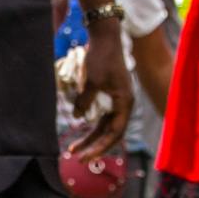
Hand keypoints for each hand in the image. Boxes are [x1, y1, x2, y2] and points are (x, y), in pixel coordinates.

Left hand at [67, 25, 134, 160]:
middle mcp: (124, 105)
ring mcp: (118, 102)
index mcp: (125, 103)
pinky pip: (102, 118)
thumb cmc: (101, 58)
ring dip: (90, 139)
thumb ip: (84, 101)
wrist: (105, 38)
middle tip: (77, 159)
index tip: (84, 156)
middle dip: (94, 147)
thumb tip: (77, 117)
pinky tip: (78, 133)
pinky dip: (91, 126)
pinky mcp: (110, 97)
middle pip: (110, 134)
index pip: (114, 133)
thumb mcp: (90, 82)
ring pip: (105, 127)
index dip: (99, 147)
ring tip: (72, 150)